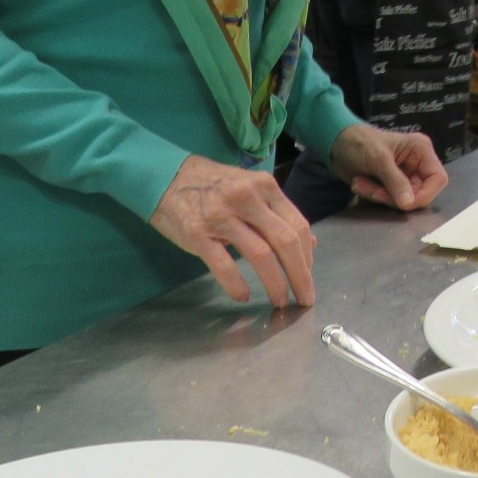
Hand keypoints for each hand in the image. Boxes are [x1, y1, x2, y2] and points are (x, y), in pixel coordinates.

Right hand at [149, 155, 315, 306]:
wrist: (167, 176)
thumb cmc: (214, 185)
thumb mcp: (251, 190)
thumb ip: (278, 214)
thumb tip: (310, 243)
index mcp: (265, 187)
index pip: (297, 225)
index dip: (307, 256)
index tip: (308, 275)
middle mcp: (247, 199)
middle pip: (285, 242)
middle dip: (300, 276)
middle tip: (305, 299)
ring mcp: (222, 217)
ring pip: (261, 256)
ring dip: (276, 285)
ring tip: (280, 302)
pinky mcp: (198, 234)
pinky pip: (224, 265)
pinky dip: (237, 285)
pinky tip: (243, 296)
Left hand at [329, 123, 448, 210]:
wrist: (337, 143)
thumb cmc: (360, 142)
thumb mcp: (379, 159)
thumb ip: (395, 181)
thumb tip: (409, 204)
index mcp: (421, 151)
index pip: (438, 179)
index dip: (426, 194)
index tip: (405, 203)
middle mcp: (418, 164)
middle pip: (420, 193)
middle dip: (394, 196)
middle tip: (371, 190)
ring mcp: (406, 176)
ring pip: (404, 200)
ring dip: (381, 196)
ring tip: (360, 184)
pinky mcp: (393, 185)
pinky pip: (391, 200)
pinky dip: (375, 196)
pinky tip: (360, 185)